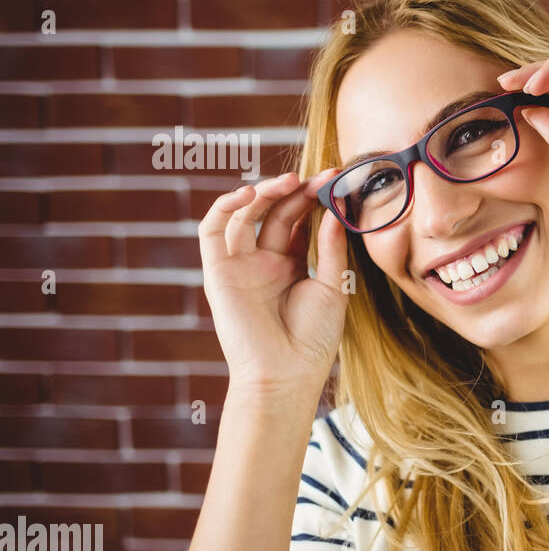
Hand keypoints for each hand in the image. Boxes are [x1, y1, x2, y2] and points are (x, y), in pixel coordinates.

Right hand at [197, 170, 349, 396]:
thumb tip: (335, 211)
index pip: (299, 220)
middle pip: (276, 214)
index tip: (335, 180)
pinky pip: (212, 231)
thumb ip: (329, 248)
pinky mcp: (217, 272)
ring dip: (264, 193)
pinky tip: (250, 194)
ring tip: (289, 181)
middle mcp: (263, 262)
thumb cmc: (312, 338)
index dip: (314, 199)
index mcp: (290, 265)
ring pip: (245, 215)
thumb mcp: (331, 286)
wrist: (285, 373)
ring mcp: (239, 265)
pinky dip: (224, 207)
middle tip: (318, 177)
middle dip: (295, 191)